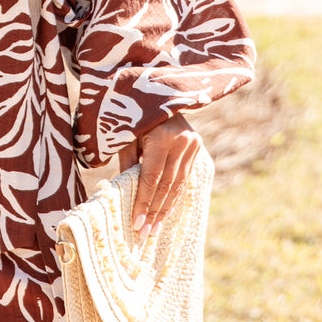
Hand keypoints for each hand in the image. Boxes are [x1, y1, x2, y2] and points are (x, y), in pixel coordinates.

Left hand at [128, 112, 203, 241]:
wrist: (160, 89)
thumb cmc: (134, 110)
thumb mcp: (126, 133)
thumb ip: (127, 161)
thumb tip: (123, 192)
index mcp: (162, 136)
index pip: (151, 177)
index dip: (143, 202)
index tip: (136, 223)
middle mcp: (182, 141)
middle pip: (167, 185)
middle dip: (154, 211)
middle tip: (145, 233)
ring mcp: (193, 144)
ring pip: (179, 184)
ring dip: (166, 208)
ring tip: (155, 228)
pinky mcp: (197, 146)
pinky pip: (185, 177)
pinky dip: (174, 195)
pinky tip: (166, 211)